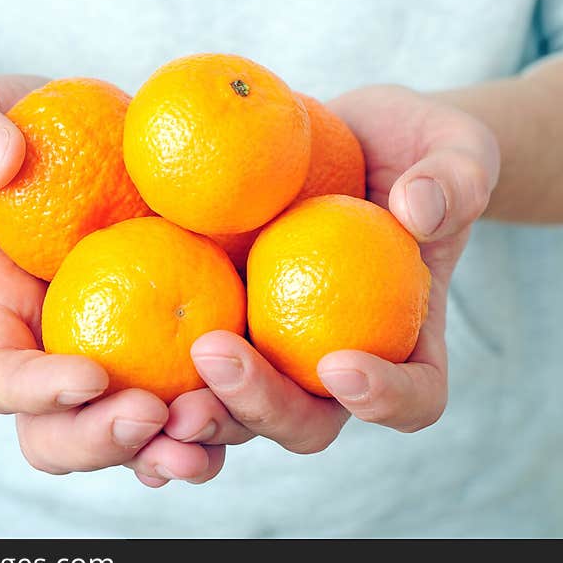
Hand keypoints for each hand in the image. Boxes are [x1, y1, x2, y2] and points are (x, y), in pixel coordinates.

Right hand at [0, 75, 223, 485]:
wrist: (64, 141)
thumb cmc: (5, 133)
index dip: (37, 393)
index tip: (92, 374)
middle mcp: (49, 357)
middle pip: (58, 438)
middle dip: (104, 442)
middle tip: (153, 416)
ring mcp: (113, 357)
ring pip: (131, 439)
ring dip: (172, 447)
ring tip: (210, 427)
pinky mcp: (170, 345)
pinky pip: (192, 398)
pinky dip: (221, 414)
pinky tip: (252, 399)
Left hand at [165, 85, 499, 457]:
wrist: (357, 140)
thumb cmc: (416, 149)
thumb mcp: (454, 149)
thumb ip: (454, 179)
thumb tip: (416, 210)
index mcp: (408, 340)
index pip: (415, 396)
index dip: (385, 399)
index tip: (341, 362)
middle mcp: (339, 362)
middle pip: (310, 422)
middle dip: (264, 407)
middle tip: (216, 355)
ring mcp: (278, 350)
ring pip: (240, 412)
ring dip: (198, 410)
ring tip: (151, 385)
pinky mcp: (228, 321)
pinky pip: (193, 362)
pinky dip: (157, 376)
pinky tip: (107, 360)